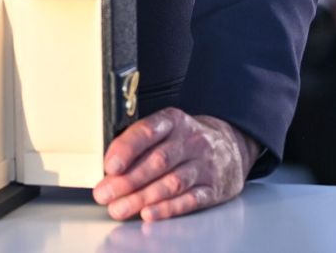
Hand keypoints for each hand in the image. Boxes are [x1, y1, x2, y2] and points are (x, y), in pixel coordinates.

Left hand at [93, 108, 254, 221]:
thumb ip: (139, 144)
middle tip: (105, 193)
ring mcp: (205, 165)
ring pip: (172, 182)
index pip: (147, 131)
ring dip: (143, 197)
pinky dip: (168, 208)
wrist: (231, 146)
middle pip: (157, 161)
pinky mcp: (214, 188)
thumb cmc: (185, 140)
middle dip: (128, 180)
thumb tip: (108, 168)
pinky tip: (149, 213)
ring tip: (120, 208)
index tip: (109, 166)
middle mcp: (191, 141)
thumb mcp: (165, 130)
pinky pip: (190, 200)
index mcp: (173, 121)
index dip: (126, 149)